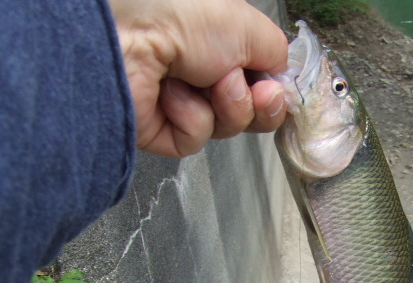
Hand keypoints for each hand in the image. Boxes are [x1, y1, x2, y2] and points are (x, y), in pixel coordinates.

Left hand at [108, 0, 287, 157]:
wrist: (130, 33)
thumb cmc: (182, 13)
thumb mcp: (249, 27)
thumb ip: (278, 54)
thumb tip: (282, 80)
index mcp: (221, 47)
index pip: (261, 84)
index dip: (274, 93)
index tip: (276, 90)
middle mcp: (202, 74)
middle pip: (249, 112)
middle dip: (255, 104)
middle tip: (242, 85)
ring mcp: (182, 103)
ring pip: (227, 127)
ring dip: (223, 105)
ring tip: (198, 79)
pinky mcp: (162, 130)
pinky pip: (196, 139)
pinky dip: (191, 118)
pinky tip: (171, 93)